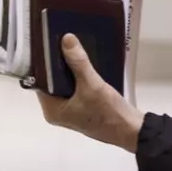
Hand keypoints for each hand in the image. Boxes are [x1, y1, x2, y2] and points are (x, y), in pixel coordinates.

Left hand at [35, 34, 145, 152]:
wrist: (131, 130)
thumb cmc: (108, 113)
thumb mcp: (92, 85)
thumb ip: (78, 63)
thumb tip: (66, 39)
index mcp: (52, 110)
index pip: (40, 82)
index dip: (44, 63)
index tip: (48, 44)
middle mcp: (58, 111)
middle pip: (53, 82)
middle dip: (59, 64)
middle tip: (63, 42)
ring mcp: (71, 110)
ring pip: (66, 84)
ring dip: (71, 69)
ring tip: (74, 48)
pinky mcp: (83, 108)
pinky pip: (76, 88)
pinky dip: (80, 76)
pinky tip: (86, 63)